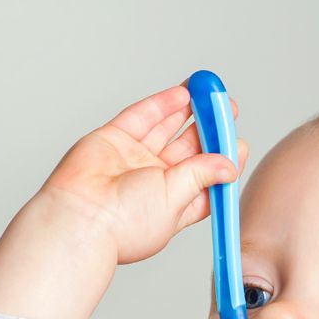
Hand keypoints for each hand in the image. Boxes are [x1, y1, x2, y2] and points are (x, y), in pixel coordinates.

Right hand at [0, 81, 249, 318]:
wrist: (80, 219)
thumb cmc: (125, 224)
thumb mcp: (175, 199)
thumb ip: (201, 175)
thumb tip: (229, 165)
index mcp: (174, 205)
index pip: (205, 180)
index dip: (223, 161)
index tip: (238, 145)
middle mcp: (155, 182)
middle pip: (189, 151)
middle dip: (209, 130)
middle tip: (227, 109)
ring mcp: (134, 159)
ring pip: (167, 129)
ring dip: (189, 112)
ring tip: (210, 94)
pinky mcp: (115, 139)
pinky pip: (142, 117)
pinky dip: (163, 105)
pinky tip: (183, 94)